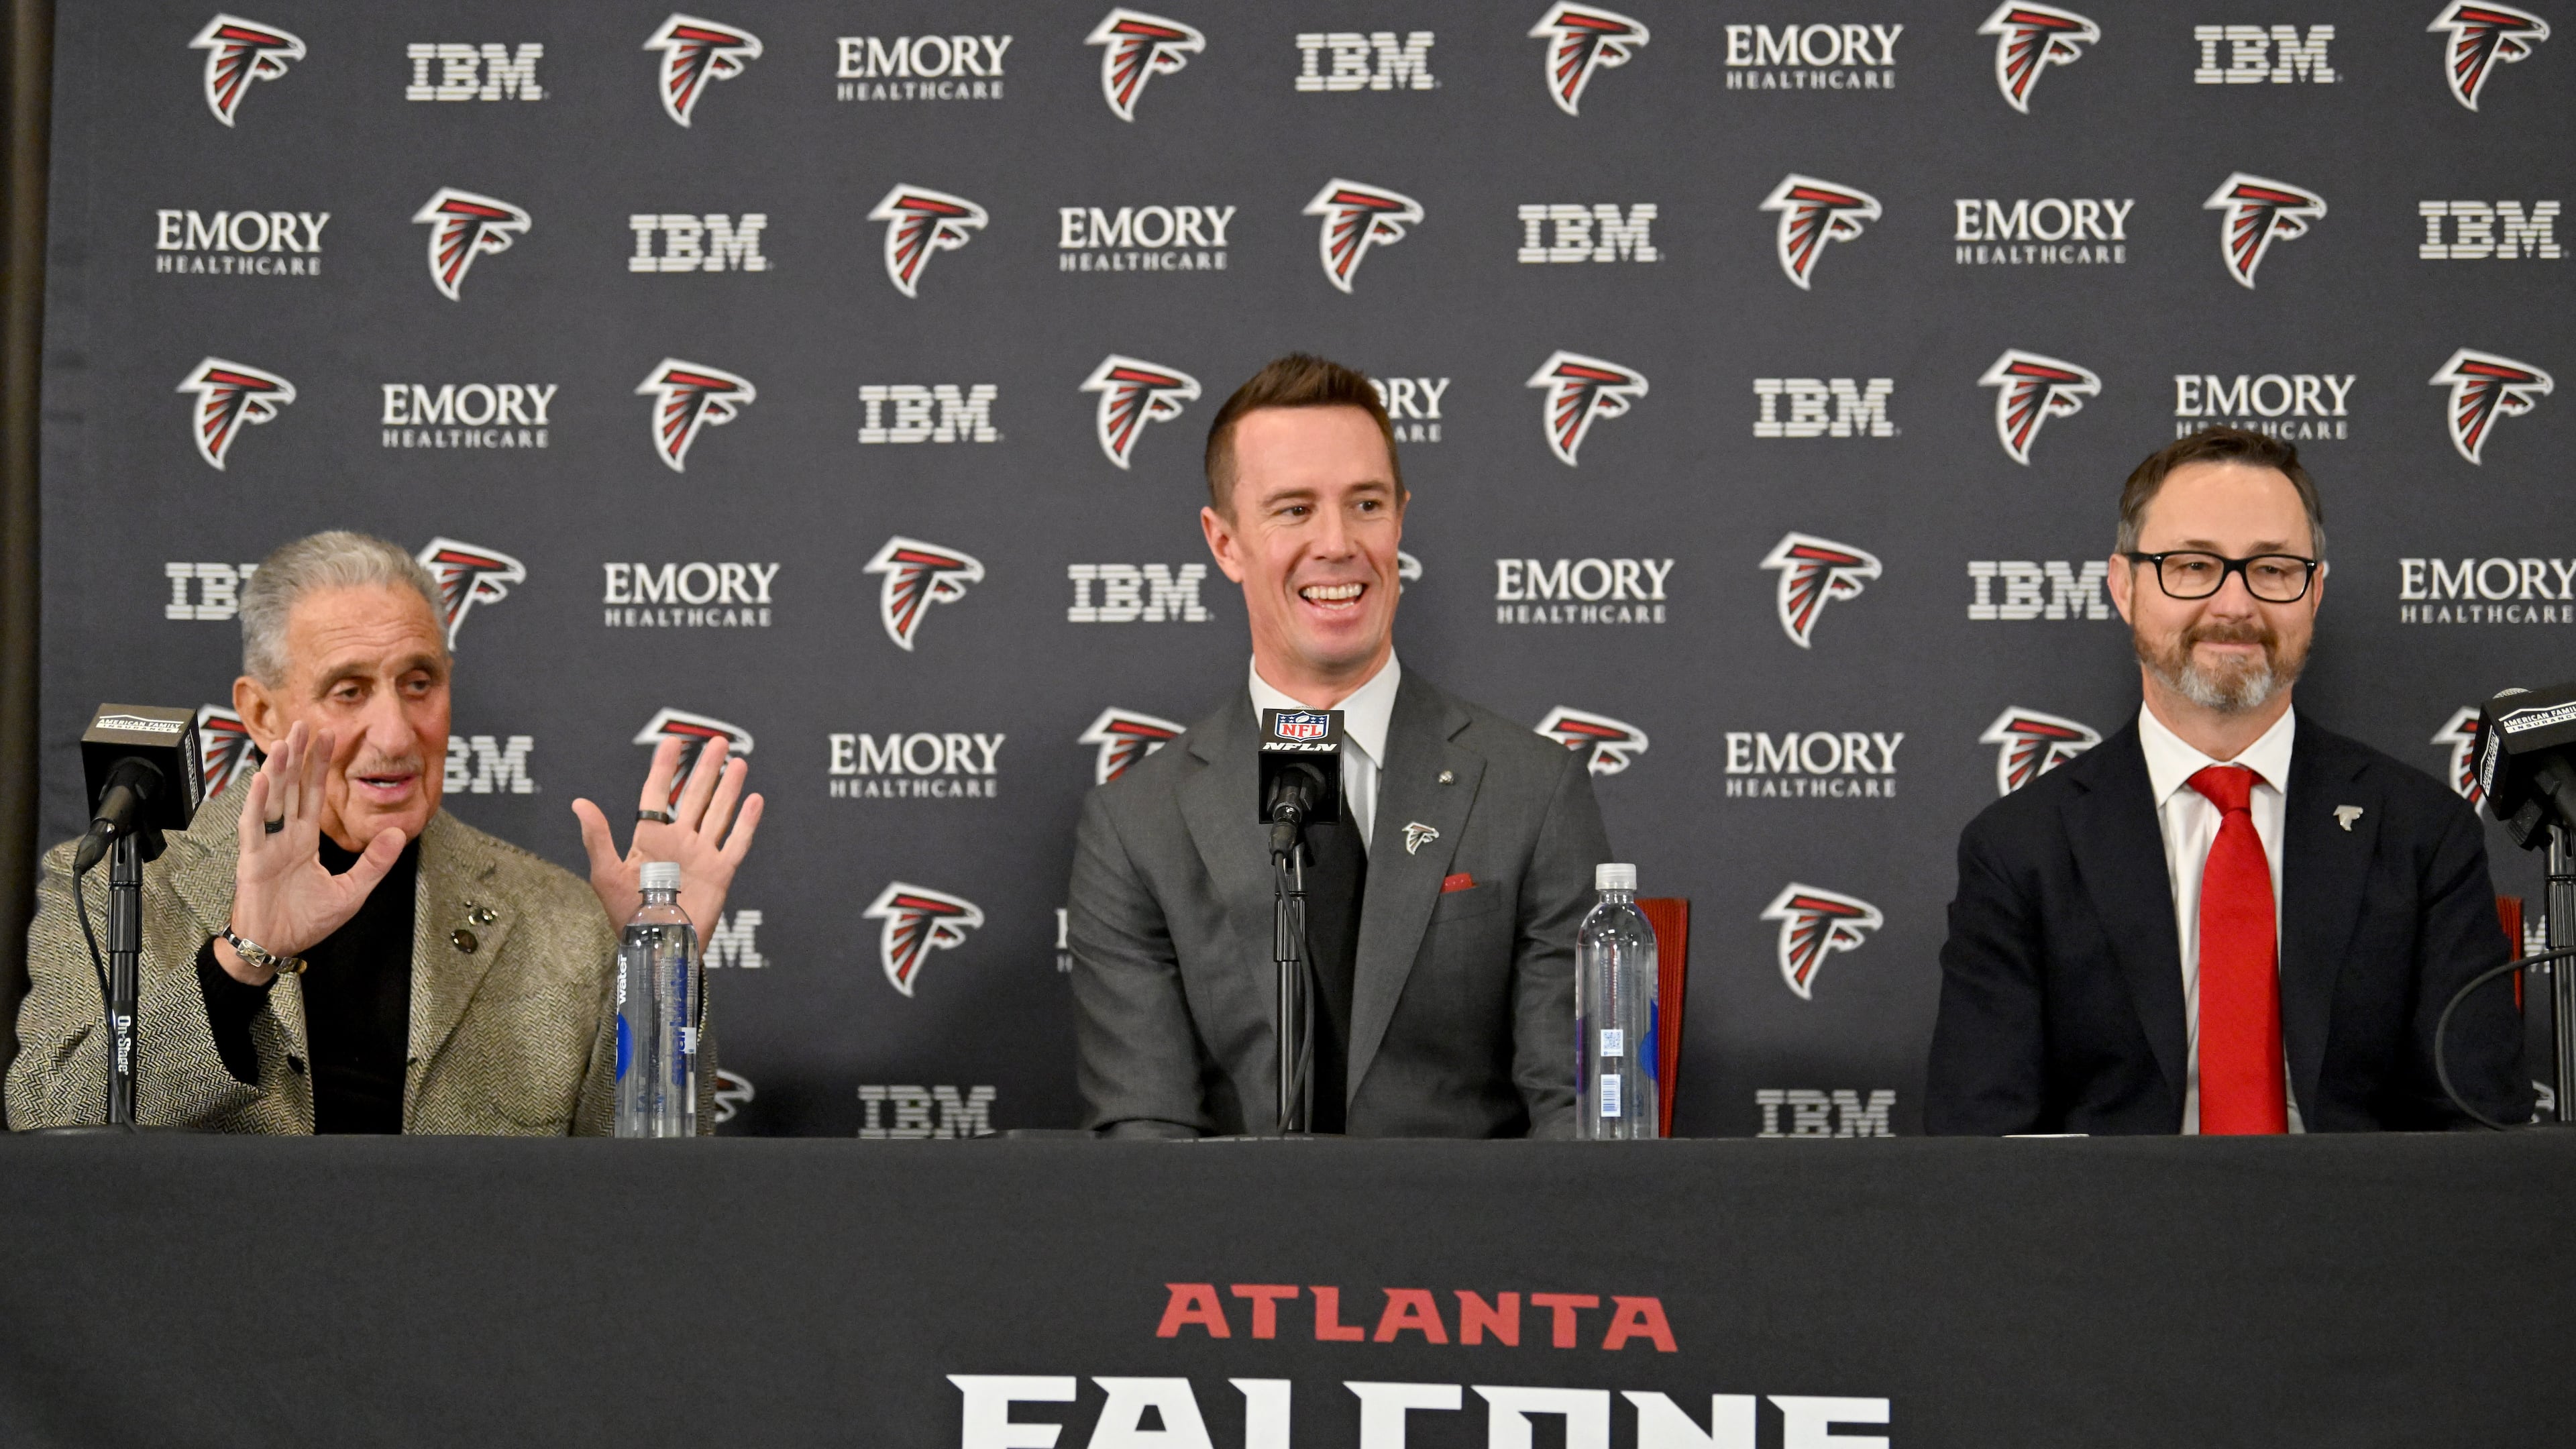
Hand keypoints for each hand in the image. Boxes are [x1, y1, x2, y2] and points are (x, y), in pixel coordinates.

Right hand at [217, 722, 405, 983]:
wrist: (276, 947)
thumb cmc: (306, 922)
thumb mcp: (353, 891)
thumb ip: (375, 863)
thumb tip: (399, 835)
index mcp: (305, 841)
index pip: (313, 794)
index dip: (320, 765)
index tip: (328, 736)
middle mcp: (285, 836)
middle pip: (292, 788)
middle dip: (298, 756)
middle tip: (303, 723)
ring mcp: (267, 845)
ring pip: (272, 800)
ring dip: (277, 770)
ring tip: (284, 742)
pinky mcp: (252, 859)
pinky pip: (255, 826)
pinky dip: (258, 803)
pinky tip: (262, 780)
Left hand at [573, 736, 763, 931]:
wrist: (657, 946)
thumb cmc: (626, 915)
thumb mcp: (606, 874)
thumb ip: (597, 837)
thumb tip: (579, 802)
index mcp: (650, 839)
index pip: (658, 794)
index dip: (665, 767)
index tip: (673, 742)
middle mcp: (678, 842)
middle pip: (695, 797)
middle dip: (706, 769)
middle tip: (717, 742)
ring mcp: (702, 855)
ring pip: (718, 813)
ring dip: (728, 787)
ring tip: (738, 762)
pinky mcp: (720, 872)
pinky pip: (736, 842)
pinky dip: (746, 821)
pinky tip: (754, 800)